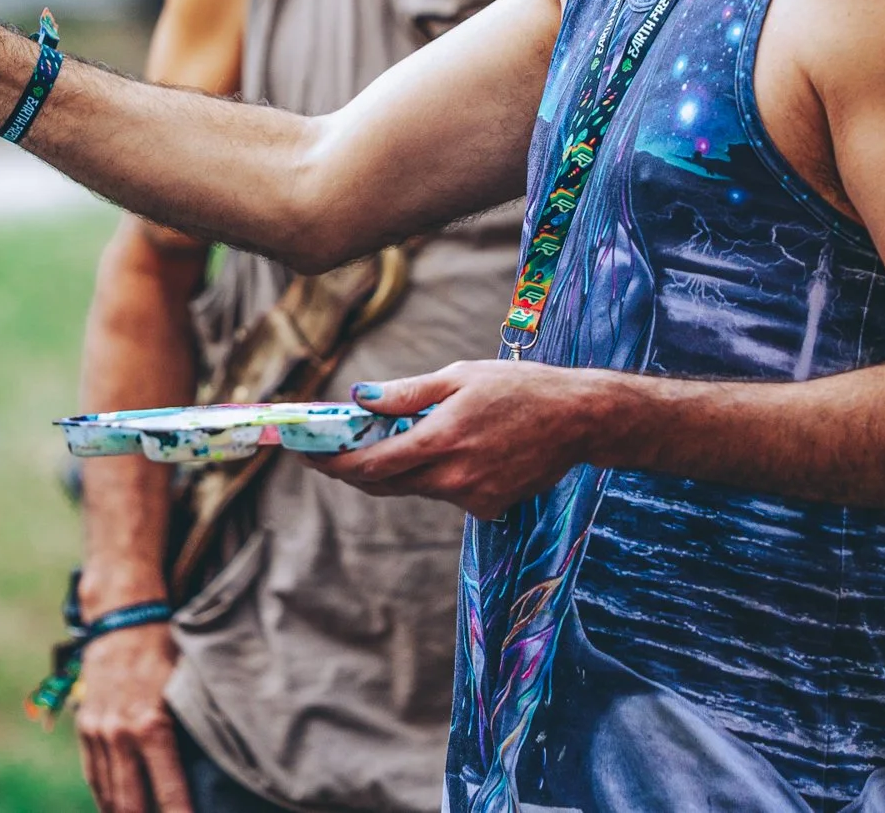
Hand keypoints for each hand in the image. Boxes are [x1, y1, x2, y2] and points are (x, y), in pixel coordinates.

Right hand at [75, 619, 191, 812]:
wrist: (123, 618)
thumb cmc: (165, 650)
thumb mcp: (187, 687)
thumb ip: (194, 729)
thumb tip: (218, 767)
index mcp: (152, 726)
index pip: (169, 794)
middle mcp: (121, 735)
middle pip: (132, 805)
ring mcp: (98, 733)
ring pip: (110, 797)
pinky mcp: (85, 728)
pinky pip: (95, 777)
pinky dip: (107, 799)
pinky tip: (119, 810)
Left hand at [309, 360, 611, 518]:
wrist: (577, 419)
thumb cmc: (518, 387)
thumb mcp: (460, 376)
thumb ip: (406, 393)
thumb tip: (358, 398)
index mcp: (441, 440)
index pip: (371, 464)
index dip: (333, 463)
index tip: (307, 455)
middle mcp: (453, 478)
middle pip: (384, 483)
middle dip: (351, 469)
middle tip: (326, 453)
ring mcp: (472, 498)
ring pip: (414, 488)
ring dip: (394, 470)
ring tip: (383, 442)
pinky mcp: (488, 508)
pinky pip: (445, 493)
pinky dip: (434, 475)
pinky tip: (449, 449)